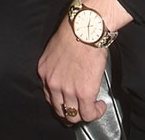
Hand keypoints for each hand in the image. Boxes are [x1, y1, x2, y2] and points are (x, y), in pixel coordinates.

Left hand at [37, 0, 131, 124]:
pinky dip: (95, 113)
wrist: (85, 28)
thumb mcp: (55, 49)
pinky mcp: (84, 93)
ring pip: (73, 116)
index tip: (68, 101)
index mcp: (44, 71)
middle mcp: (52, 83)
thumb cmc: (74, 32)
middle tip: (80, 109)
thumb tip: (67, 72)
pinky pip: (88, 114)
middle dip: (70, 112)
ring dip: (83, 114)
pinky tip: (100, 106)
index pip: (49, 96)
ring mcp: (67, 90)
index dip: (60, 102)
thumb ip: (57, 64)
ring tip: (92, 107)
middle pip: (59, 110)